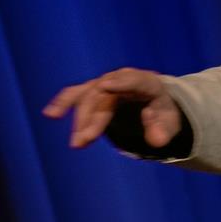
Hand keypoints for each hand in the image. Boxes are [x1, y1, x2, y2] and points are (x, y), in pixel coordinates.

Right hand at [42, 68, 181, 148]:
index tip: (106, 85)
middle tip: (84, 141)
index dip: (121, 83)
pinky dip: (63, 102)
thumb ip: (163, 130)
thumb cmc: (162, 112)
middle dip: (93, 118)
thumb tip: (156, 141)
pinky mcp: (93, 91)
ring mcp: (106, 83)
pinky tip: (50, 114)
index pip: (135, 81)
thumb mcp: (170, 122)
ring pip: (88, 96)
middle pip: (105, 96)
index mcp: (147, 83)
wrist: (151, 101)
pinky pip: (76, 94)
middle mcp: (123, 79)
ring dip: (79, 118)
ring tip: (76, 142)